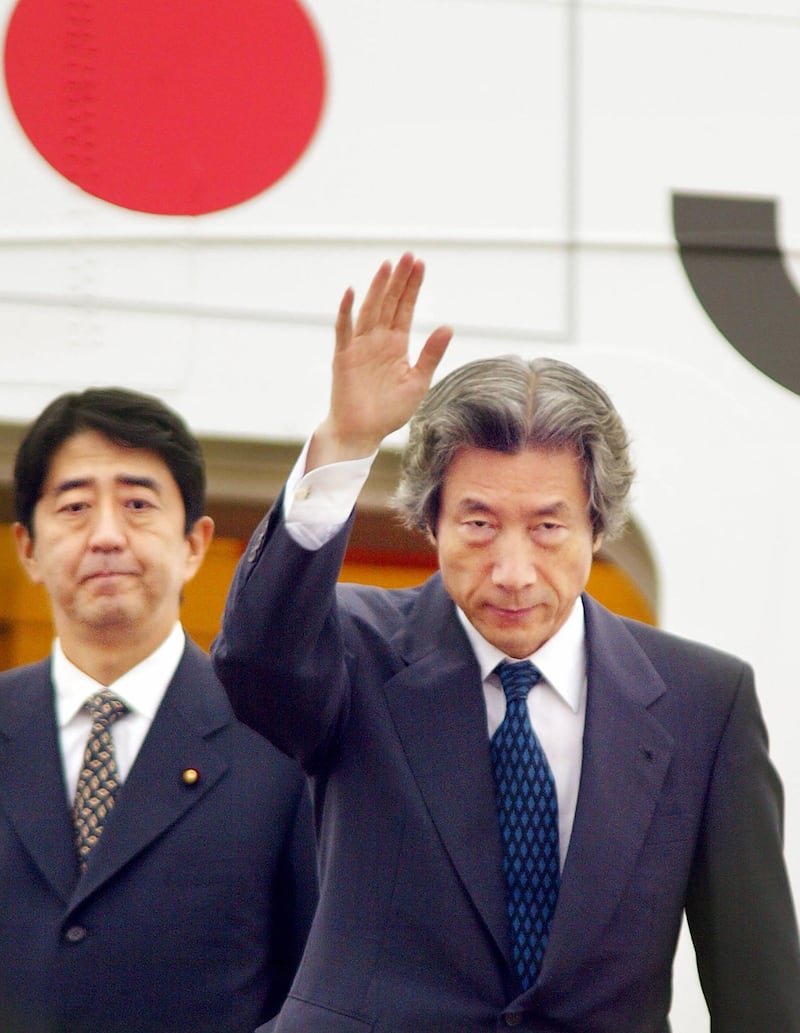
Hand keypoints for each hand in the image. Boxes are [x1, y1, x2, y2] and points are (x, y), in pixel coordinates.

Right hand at [308, 253, 452, 468]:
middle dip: (398, 279)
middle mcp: (378, 340)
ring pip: (369, 310)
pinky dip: (347, 311)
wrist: (362, 433)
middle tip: (408, 255)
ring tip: (387, 265)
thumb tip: (448, 326)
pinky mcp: (344, 357)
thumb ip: (431, 354)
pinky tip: (352, 292)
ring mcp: (359, 346)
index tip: (420, 264)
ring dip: (377, 288)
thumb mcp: (418, 382)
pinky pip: (344, 330)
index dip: (412, 286)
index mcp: (396, 344)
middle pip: (388, 303)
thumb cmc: (389, 411)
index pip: (405, 308)